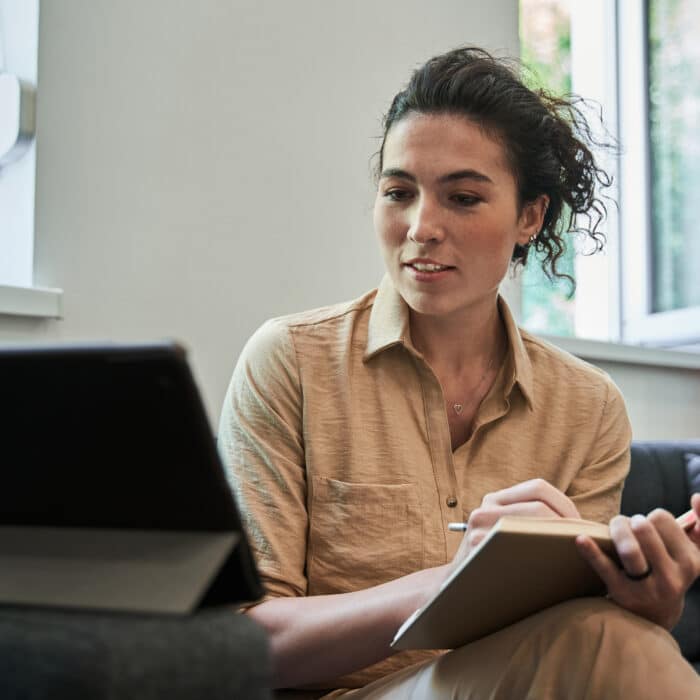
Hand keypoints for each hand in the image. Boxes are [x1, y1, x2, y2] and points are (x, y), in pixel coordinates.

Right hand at [451, 478, 579, 567]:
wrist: (457, 590)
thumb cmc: (495, 563)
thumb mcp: (506, 533)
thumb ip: (532, 522)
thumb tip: (586, 525)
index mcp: (495, 499)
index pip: (538, 488)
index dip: (566, 504)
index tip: (583, 527)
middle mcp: (485, 508)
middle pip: (539, 505)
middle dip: (569, 524)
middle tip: (585, 544)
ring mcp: (480, 528)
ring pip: (532, 524)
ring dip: (561, 538)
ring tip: (576, 554)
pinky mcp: (479, 549)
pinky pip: (520, 546)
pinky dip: (544, 555)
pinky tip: (556, 568)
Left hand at [576, 497, 699, 629]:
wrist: (654, 612)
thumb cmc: (668, 568)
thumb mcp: (691, 551)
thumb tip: (696, 496)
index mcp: (692, 562)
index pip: (663, 519)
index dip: (652, 518)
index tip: (653, 530)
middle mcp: (673, 577)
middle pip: (643, 527)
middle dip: (631, 522)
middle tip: (630, 530)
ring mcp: (648, 588)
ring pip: (628, 548)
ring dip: (616, 532)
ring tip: (616, 534)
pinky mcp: (622, 593)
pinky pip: (605, 568)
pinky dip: (591, 551)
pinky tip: (581, 539)